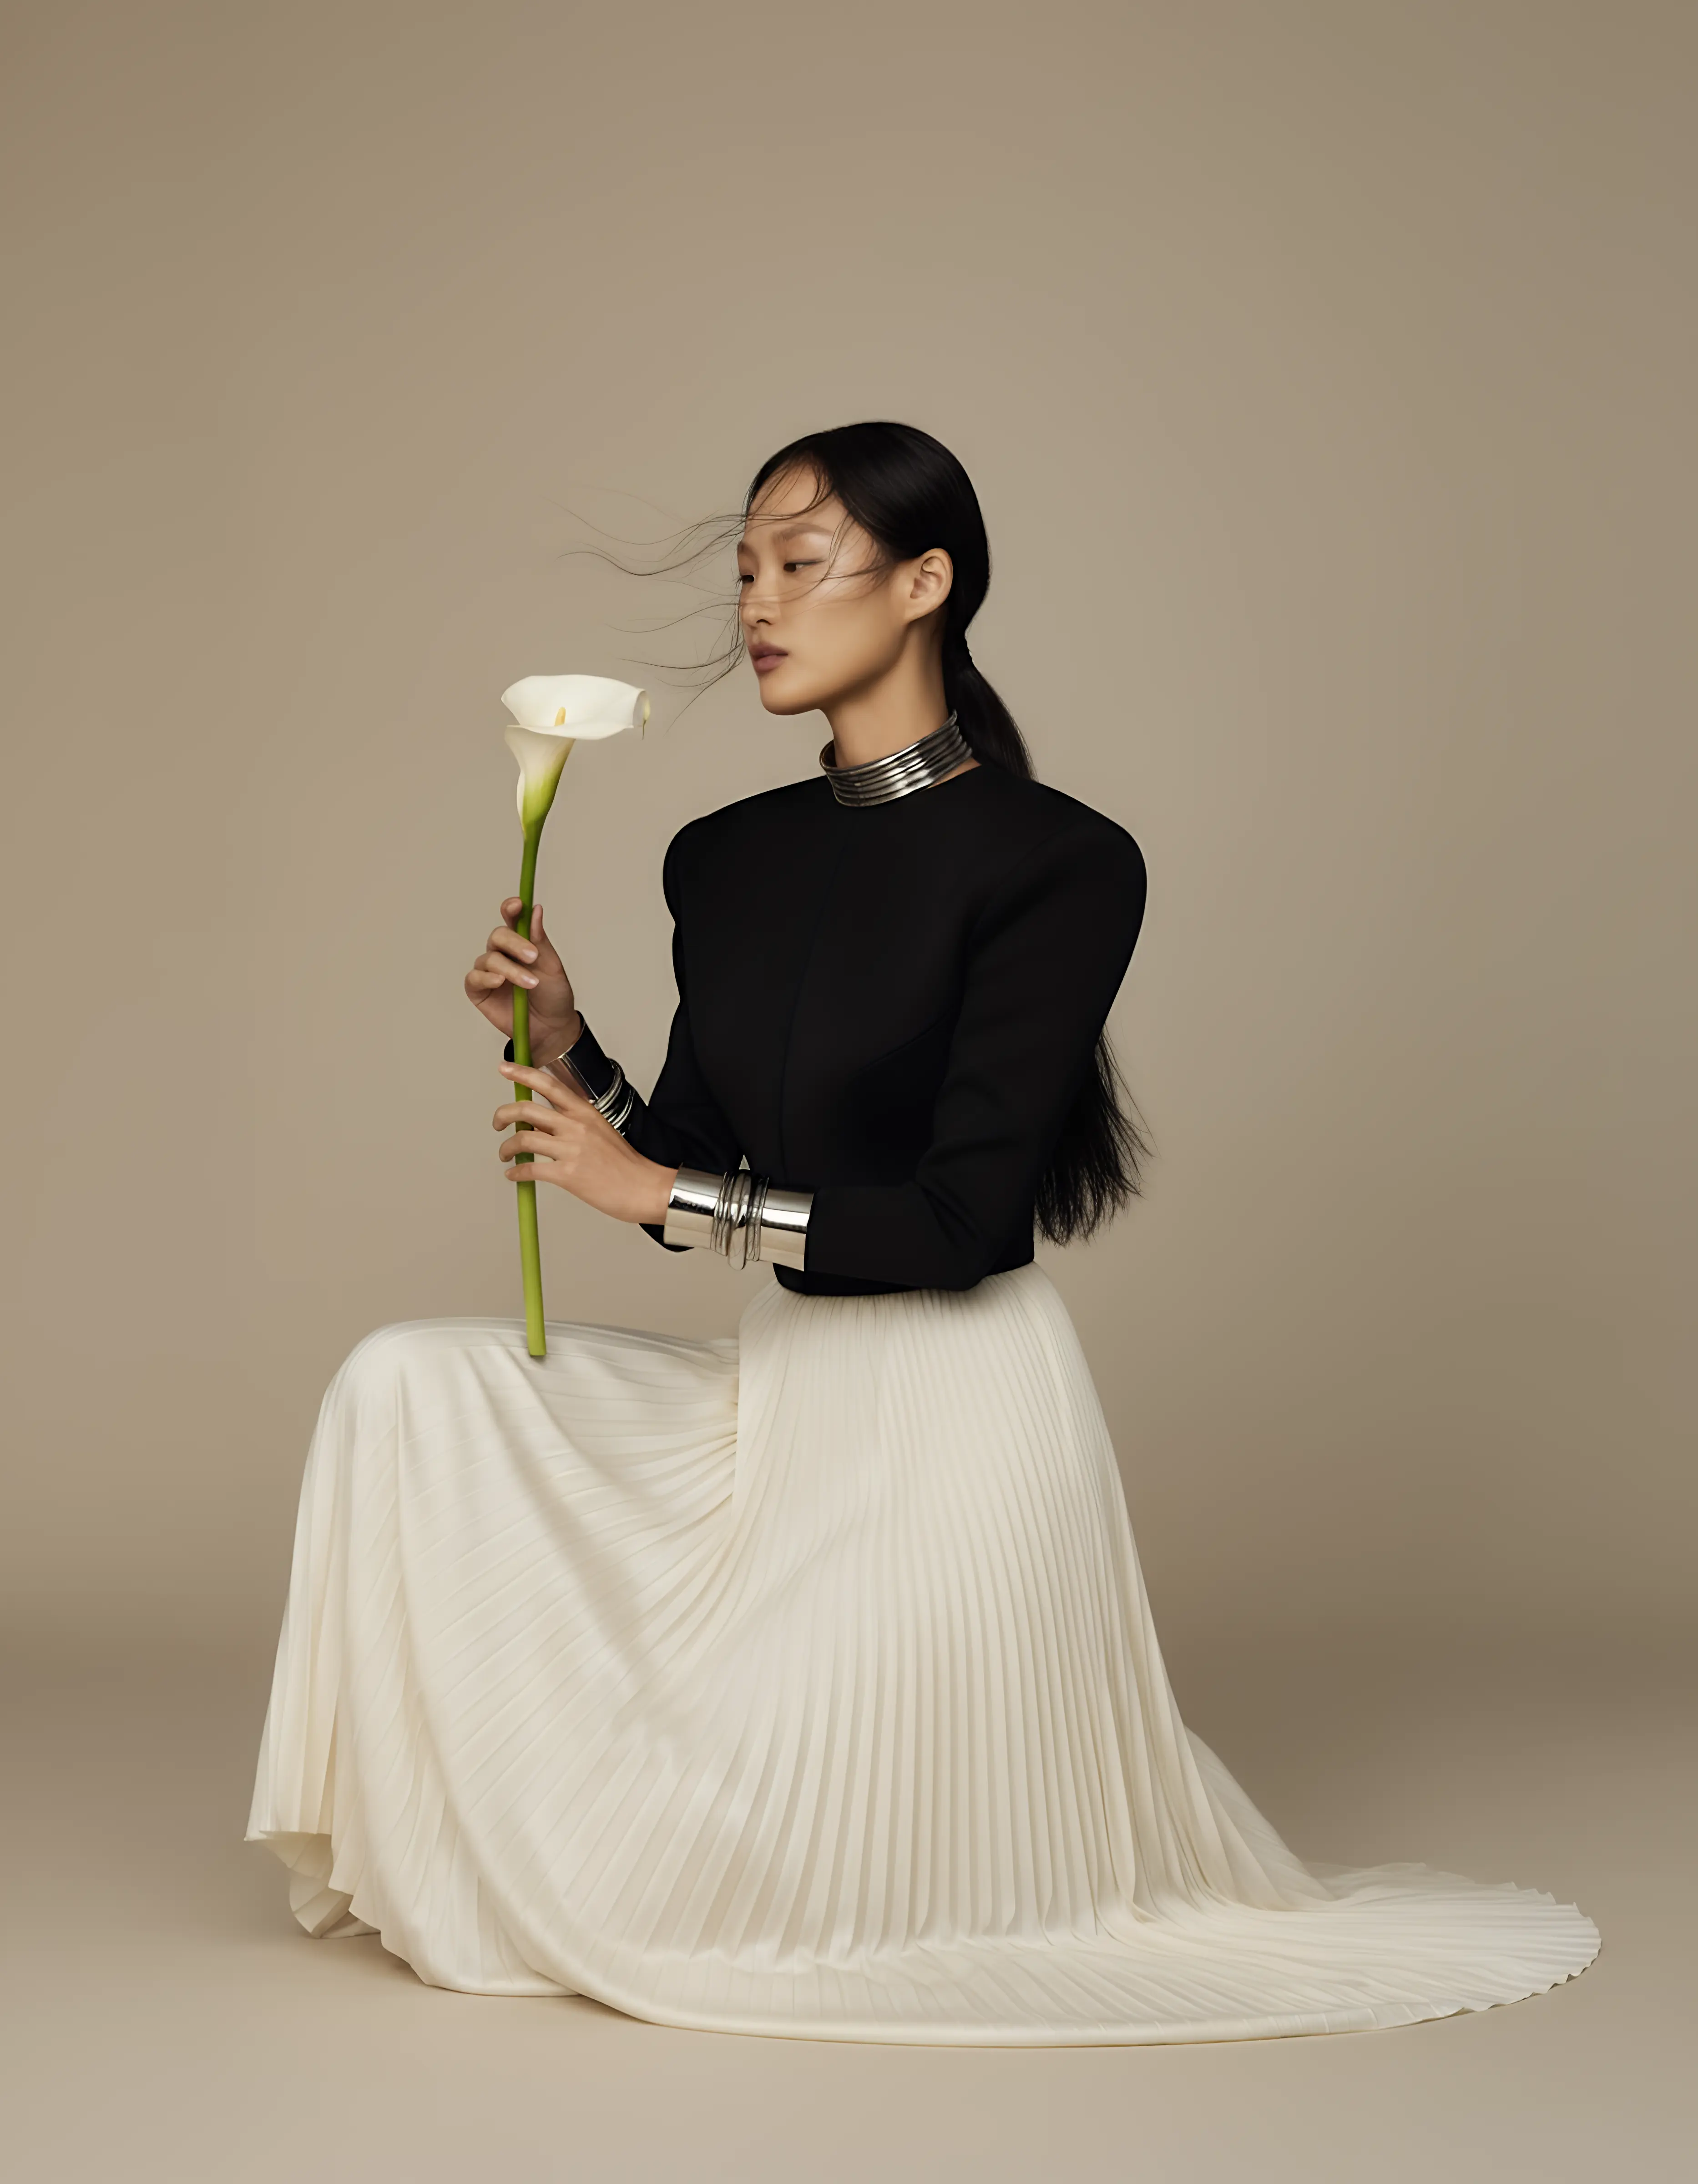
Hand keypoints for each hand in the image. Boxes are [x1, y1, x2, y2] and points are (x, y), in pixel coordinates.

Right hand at [465, 898, 580, 1058]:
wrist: (552, 1028)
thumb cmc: (553, 996)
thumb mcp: (552, 967)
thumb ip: (540, 940)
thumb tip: (536, 910)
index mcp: (521, 944)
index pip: (512, 920)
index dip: (511, 910)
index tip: (518, 905)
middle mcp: (502, 955)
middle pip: (497, 936)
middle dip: (514, 943)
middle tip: (532, 956)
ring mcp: (489, 972)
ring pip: (489, 958)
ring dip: (510, 969)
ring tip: (530, 984)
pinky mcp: (478, 991)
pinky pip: (474, 978)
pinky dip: (486, 978)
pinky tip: (500, 982)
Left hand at [495, 1063, 676, 1225]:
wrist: (642, 1187)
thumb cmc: (624, 1162)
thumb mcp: (601, 1129)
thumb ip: (573, 1121)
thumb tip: (544, 1122)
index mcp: (584, 1112)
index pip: (548, 1083)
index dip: (522, 1073)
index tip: (505, 1068)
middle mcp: (575, 1126)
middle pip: (526, 1109)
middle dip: (502, 1115)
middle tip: (497, 1122)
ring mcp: (571, 1149)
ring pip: (522, 1139)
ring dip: (506, 1148)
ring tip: (505, 1154)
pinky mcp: (567, 1174)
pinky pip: (529, 1169)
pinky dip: (516, 1173)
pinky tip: (514, 1175)